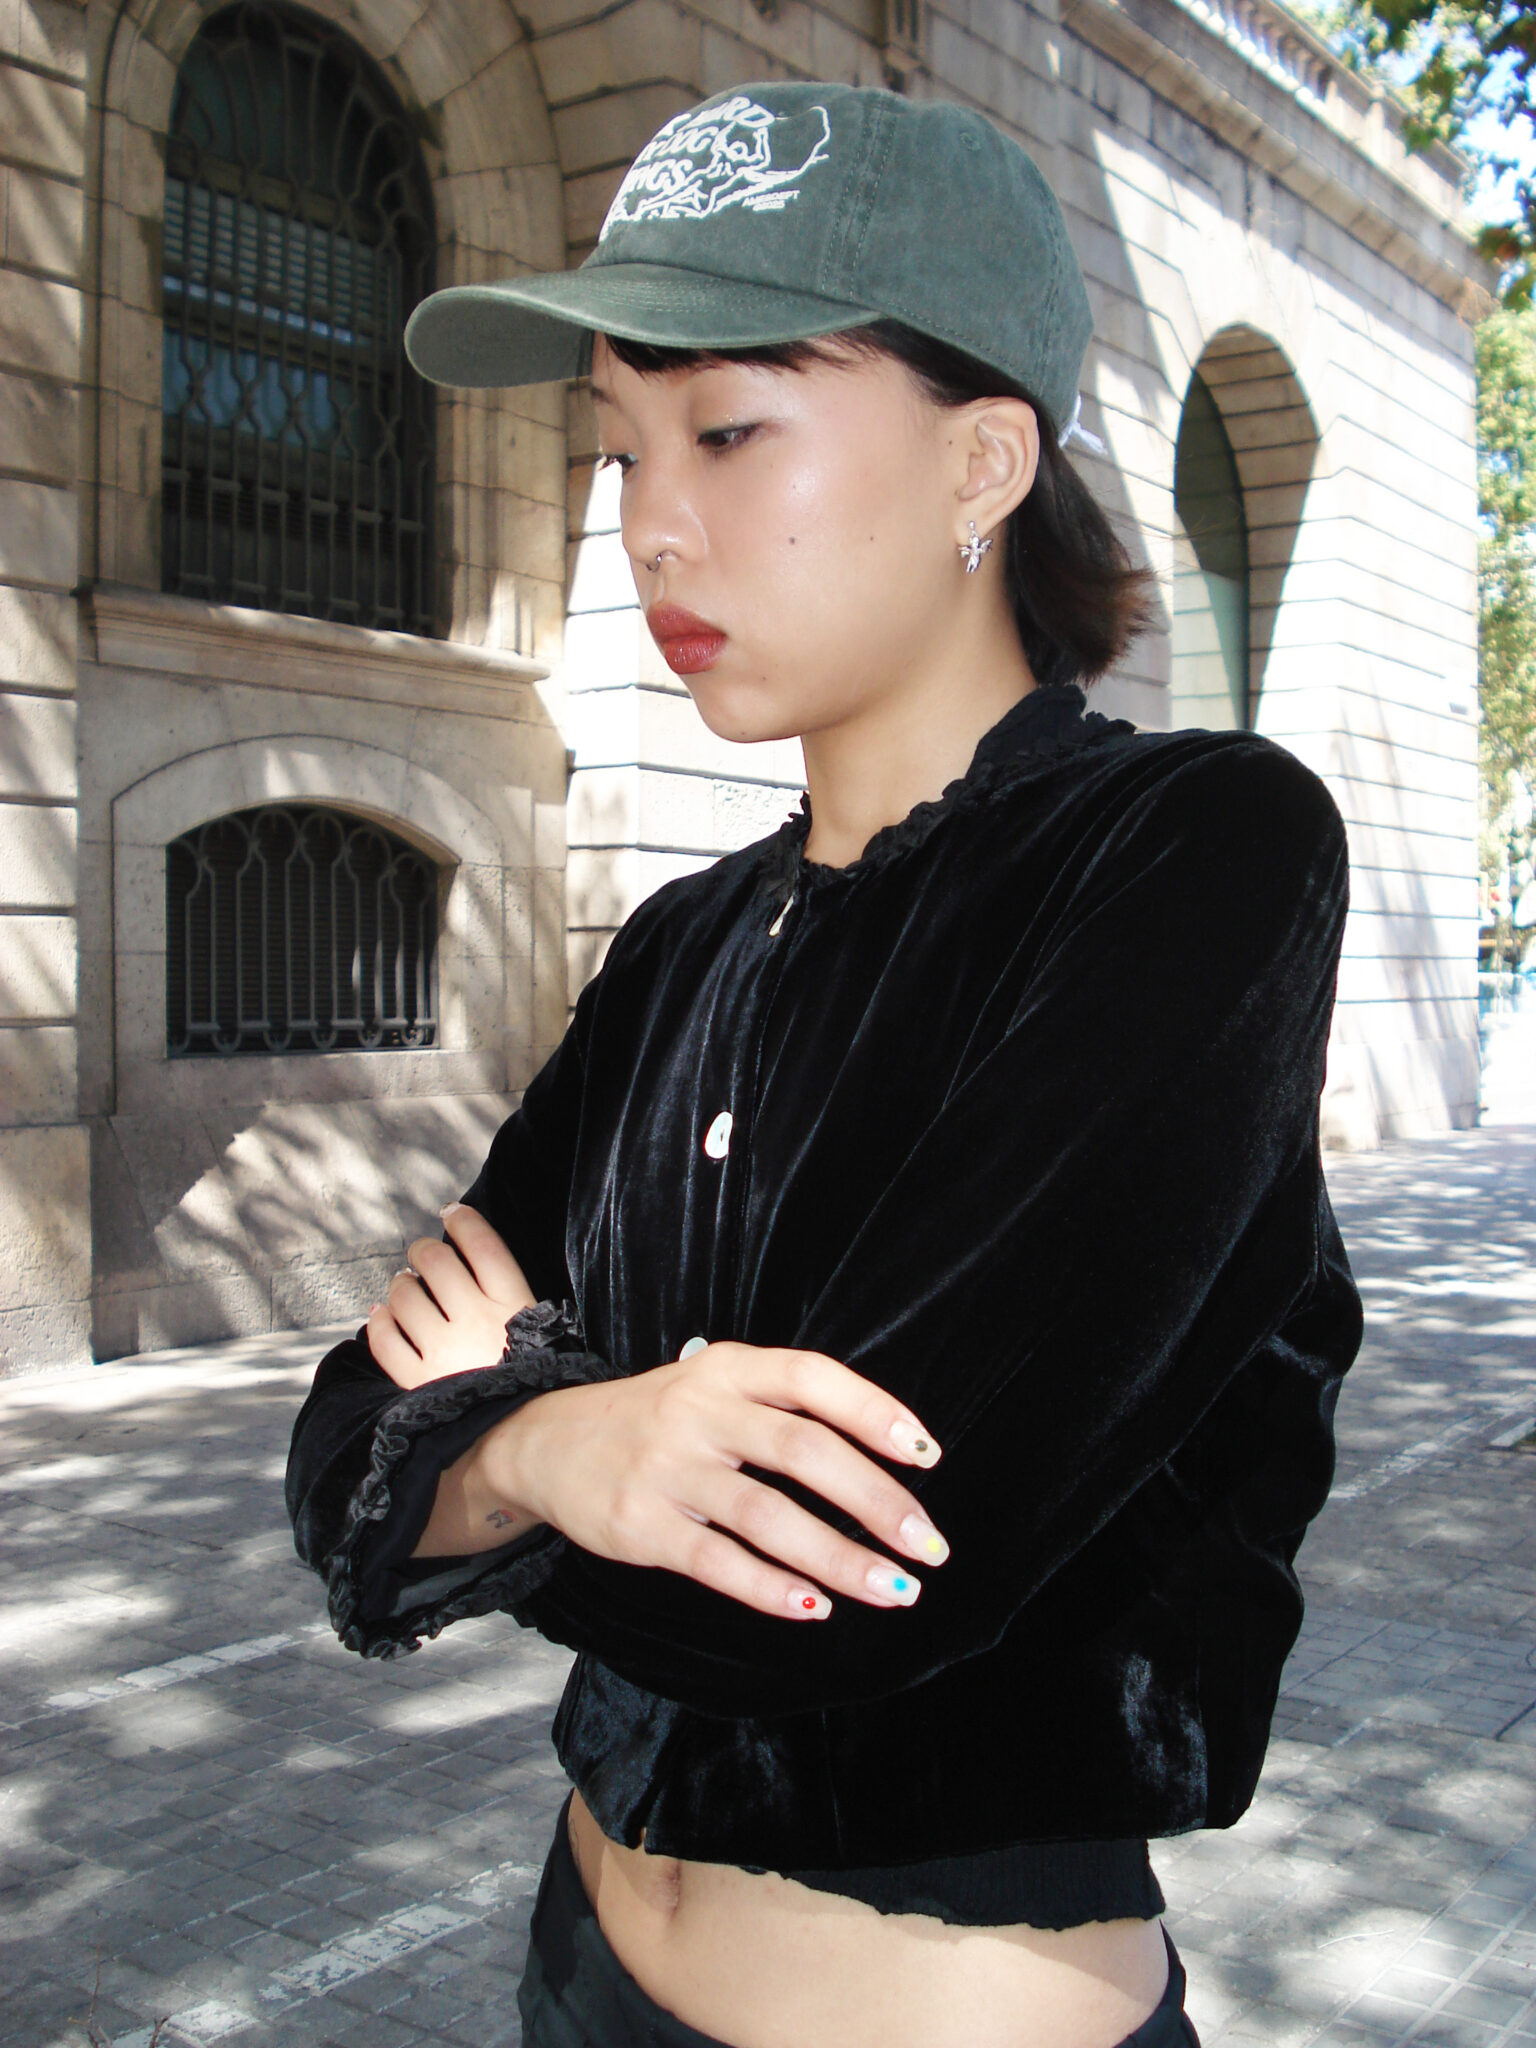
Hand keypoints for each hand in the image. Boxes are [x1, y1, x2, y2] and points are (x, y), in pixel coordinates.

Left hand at [369, 1204, 536, 1388]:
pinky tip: (382, 1315)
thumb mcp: (544, 1332)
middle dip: (423, 1250)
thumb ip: (512, 1300)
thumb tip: (471, 1266)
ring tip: (405, 1286)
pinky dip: (379, 1322)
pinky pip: (385, 1340)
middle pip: (437, 1262)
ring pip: (405, 1296)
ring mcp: (443, 1350)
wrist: (525, 1437)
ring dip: (401, 1285)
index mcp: (513, 1305)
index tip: (452, 1213)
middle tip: (421, 1254)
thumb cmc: (537, 1381)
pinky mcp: (418, 1380)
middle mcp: (474, 1320)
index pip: (482, 1244)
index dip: (463, 1220)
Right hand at [482, 1340, 949, 1619]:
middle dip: (876, 1502)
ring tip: (894, 1590)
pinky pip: (717, 1562)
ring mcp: (667, 1469)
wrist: (546, 1442)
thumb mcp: (714, 1384)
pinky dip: (772, 1589)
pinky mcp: (641, 1526)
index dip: (874, 1412)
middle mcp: (699, 1411)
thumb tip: (883, 1459)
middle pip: (803, 1451)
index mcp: (728, 1369)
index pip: (813, 1379)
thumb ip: (783, 1407)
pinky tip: (815, 1606)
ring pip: (768, 1517)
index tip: (927, 1456)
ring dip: (840, 1558)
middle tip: (929, 1546)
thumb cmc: (659, 1418)